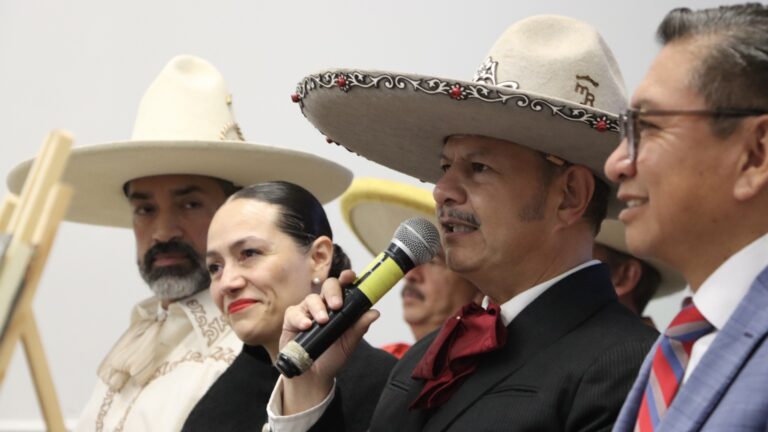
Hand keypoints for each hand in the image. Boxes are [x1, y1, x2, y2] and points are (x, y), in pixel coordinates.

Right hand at [280, 270, 379, 414]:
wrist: (314, 376)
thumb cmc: (332, 356)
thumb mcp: (349, 343)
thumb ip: (360, 327)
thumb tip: (374, 312)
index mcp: (340, 307)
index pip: (344, 287)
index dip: (347, 278)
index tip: (350, 276)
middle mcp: (324, 305)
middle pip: (328, 286)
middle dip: (333, 292)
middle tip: (337, 305)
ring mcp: (307, 311)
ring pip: (312, 298)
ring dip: (318, 308)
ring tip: (322, 321)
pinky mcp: (292, 320)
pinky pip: (295, 312)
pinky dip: (301, 318)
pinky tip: (306, 326)